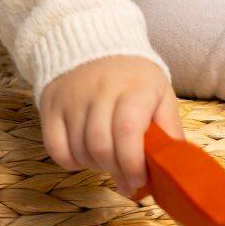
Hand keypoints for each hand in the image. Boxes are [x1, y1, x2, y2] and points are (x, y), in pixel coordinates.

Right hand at [39, 56, 182, 196]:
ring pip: (79, 149)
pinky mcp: (50, 105)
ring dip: (96, 166)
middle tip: (127, 180)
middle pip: (101, 145)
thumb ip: (169, 129)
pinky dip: (71, 161)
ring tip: (109, 163)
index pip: (127, 130)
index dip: (132, 163)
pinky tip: (85, 157)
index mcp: (135, 88)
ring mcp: (72, 98)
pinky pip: (55, 147)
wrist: (94, 44)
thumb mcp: (161, 95)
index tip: (139, 181)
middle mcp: (100, 90)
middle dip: (116, 171)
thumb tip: (174, 167)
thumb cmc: (134, 79)